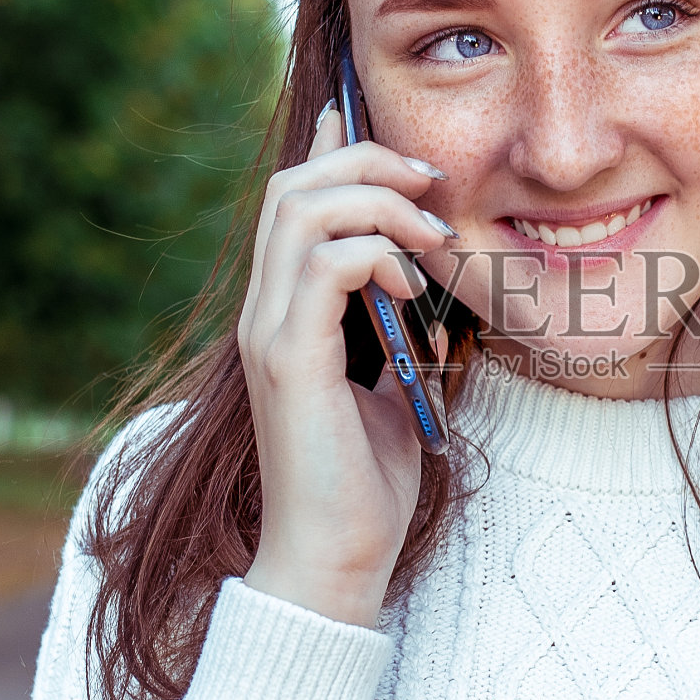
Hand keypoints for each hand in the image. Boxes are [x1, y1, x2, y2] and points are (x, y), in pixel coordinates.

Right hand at [237, 104, 454, 627]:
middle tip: (433, 182)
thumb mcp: (395, 382)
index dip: (336, 151)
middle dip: (367, 161)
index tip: (396, 140)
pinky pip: (326, 266)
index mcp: (288, 312)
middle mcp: (266, 312)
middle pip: (294, 187)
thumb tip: (429, 279)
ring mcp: (270, 334)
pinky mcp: (290, 362)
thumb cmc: (368, 479)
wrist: (337, 558)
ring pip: (302, 211)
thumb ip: (398, 325)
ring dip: (378, 201)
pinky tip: (415, 287)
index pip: (295, 201)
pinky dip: (378, 254)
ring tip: (433, 231)